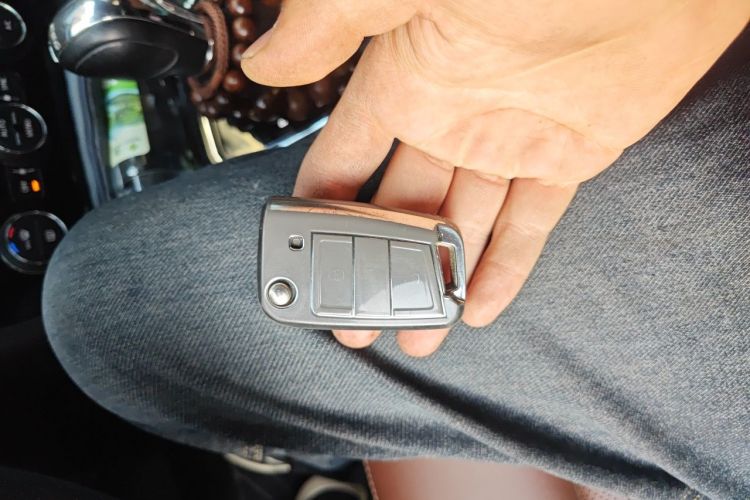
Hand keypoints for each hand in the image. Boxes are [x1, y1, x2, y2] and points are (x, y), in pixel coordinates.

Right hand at [242, 0, 748, 355]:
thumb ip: (333, 21)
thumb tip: (268, 62)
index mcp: (405, 76)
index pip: (346, 152)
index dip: (321, 200)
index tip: (300, 249)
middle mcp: (451, 112)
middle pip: (401, 205)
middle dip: (376, 264)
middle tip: (355, 314)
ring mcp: (508, 138)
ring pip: (461, 225)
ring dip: (436, 281)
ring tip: (413, 332)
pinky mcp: (567, 154)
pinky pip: (530, 223)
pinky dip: (506, 268)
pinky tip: (477, 306)